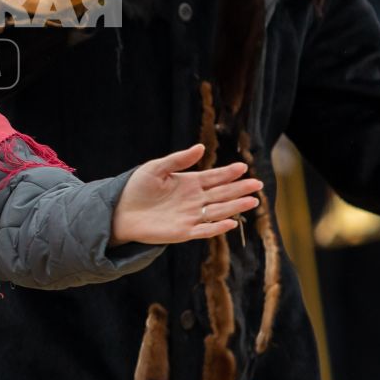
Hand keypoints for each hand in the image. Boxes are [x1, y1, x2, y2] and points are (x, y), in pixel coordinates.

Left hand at [110, 143, 261, 244]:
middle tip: (258, 184)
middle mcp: (194, 200)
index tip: (243, 167)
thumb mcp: (157, 168)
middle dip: (240, 189)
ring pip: (218, 211)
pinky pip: (204, 230)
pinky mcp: (183, 232)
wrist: (121, 211)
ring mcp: (191, 216)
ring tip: (253, 201)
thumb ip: (178, 159)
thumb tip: (201, 147)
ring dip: (235, 206)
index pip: (215, 177)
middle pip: (222, 194)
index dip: (229, 173)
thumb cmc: (137, 188)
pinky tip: (231, 222)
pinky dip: (217, 227)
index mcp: (190, 183)